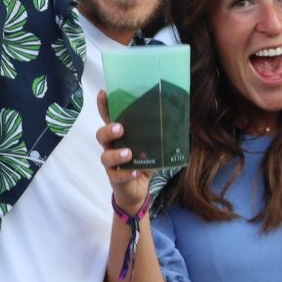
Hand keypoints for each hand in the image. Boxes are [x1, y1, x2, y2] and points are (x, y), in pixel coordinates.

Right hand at [95, 93, 149, 215]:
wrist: (138, 188)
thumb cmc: (144, 160)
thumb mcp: (152, 144)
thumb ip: (158, 132)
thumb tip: (180, 115)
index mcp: (120, 134)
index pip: (108, 117)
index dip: (104, 106)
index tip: (103, 93)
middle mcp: (111, 146)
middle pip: (102, 135)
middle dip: (109, 130)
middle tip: (120, 128)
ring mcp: (111, 163)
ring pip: (105, 156)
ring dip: (116, 154)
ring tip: (128, 153)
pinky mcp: (115, 178)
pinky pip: (117, 175)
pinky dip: (126, 174)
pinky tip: (135, 172)